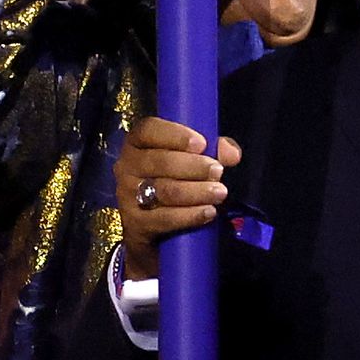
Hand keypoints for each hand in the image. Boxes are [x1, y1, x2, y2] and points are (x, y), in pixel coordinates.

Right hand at [116, 117, 242, 280]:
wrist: (153, 228)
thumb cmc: (175, 182)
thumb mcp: (193, 161)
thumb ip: (214, 150)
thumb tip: (232, 154)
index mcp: (138, 143)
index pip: (148, 130)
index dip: (175, 135)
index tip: (201, 144)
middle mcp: (127, 166)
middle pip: (160, 162)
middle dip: (193, 167)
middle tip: (218, 171)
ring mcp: (128, 195)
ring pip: (164, 190)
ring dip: (196, 191)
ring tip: (220, 192)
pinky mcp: (135, 223)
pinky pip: (164, 218)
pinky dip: (189, 216)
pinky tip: (208, 212)